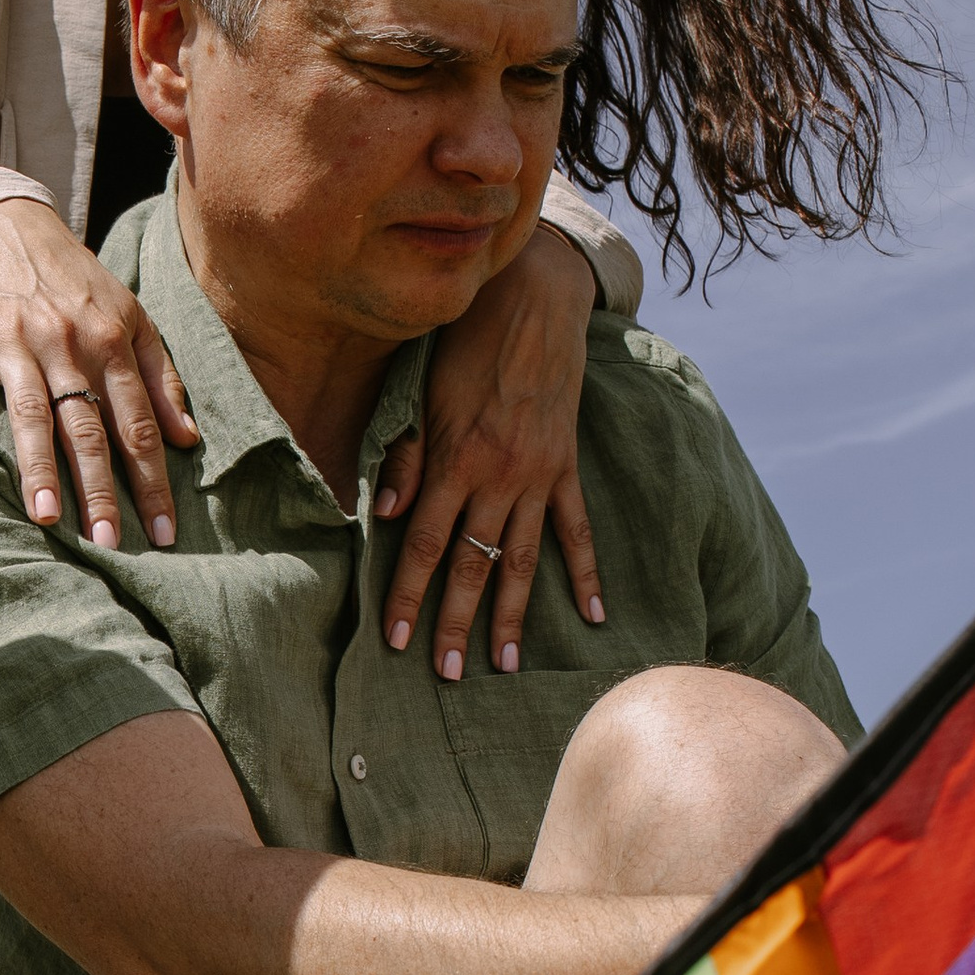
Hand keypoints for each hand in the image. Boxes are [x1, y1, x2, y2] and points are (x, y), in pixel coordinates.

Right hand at [0, 200, 197, 547]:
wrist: (7, 222)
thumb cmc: (75, 280)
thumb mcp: (130, 317)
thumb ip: (160, 377)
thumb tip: (188, 439)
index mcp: (111, 340)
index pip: (138, 423)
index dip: (152, 480)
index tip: (164, 532)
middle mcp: (66, 341)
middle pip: (87, 425)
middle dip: (101, 488)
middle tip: (108, 544)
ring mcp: (13, 339)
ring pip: (29, 411)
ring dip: (36, 466)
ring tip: (44, 518)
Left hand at [377, 224, 606, 680]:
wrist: (535, 300)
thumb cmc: (465, 343)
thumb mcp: (421, 392)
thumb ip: (403, 457)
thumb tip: (382, 518)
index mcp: (456, 460)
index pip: (427, 545)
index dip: (410, 596)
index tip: (397, 641)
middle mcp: (499, 476)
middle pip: (474, 563)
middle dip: (458, 622)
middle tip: (449, 674)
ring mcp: (539, 475)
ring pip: (524, 558)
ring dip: (512, 614)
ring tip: (505, 663)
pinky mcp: (567, 466)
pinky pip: (578, 528)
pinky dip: (586, 572)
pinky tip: (592, 613)